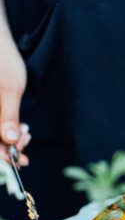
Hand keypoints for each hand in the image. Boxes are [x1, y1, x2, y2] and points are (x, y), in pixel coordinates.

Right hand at [0, 31, 29, 165]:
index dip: (3, 157)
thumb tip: (9, 139)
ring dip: (9, 139)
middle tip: (26, 138)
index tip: (22, 160)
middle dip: (9, 146)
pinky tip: (19, 126)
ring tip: (25, 131)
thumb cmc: (2, 60)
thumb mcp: (10, 89)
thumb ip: (8, 116)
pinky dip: (6, 129)